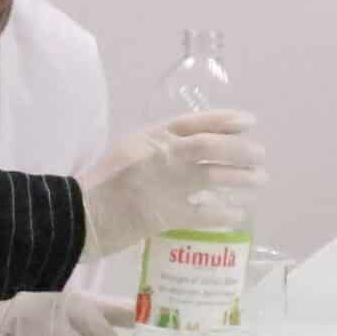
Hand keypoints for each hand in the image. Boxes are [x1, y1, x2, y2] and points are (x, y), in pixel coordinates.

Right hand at [80, 110, 265, 256]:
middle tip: (259, 156)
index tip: (248, 122)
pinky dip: (225, 213)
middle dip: (241, 149)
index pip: (194, 122)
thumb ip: (154, 150)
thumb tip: (188, 154)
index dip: (225, 120)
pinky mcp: (167, 214)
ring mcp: (165, 184)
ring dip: (242, 178)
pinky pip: (206, 212)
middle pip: (212, 146)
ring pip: (215, 175)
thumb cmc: (97, 186)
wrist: (77, 216)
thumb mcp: (125, 153)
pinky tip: (237, 215)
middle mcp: (161, 155)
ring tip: (258, 181)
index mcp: (149, 137)